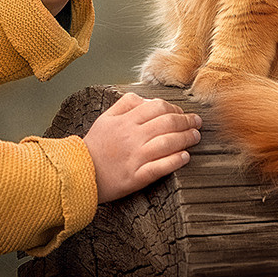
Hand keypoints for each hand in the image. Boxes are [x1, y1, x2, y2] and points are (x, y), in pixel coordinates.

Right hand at [82, 93, 201, 202]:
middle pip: (167, 123)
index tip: (182, 112)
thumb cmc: (96, 145)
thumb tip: (147, 99)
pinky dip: (176, 161)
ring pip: (168, 143)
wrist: (80, 172)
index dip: (174, 108)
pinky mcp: (137, 177)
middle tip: (196, 123)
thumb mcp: (106, 118)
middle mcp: (132, 137)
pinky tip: (185, 157)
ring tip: (195, 137)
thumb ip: (125, 104)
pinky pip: (161, 167)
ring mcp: (135, 157)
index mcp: (125, 121)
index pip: (157, 106)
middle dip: (187, 121)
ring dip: (186, 139)